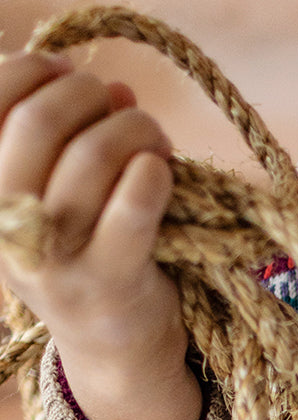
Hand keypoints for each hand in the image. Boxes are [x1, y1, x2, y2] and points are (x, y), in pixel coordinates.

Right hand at [0, 51, 200, 419]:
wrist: (113, 349)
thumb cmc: (83, 256)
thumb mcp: (47, 197)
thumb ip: (64, 139)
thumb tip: (112, 88)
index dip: (30, 70)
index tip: (69, 70)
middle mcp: (5, 225)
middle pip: (39, 123)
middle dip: (89, 96)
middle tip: (122, 107)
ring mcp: (57, 256)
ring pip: (91, 156)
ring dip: (134, 129)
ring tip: (154, 139)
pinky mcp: (110, 278)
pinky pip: (133, 207)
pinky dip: (153, 173)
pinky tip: (162, 170)